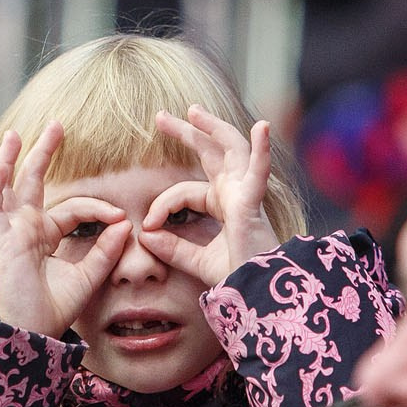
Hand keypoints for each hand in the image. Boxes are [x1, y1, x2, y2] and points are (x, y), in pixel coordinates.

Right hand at [0, 123, 131, 335]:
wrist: (35, 332)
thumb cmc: (56, 309)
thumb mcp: (89, 276)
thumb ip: (106, 251)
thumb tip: (125, 225)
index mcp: (45, 237)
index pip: (74, 209)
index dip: (99, 210)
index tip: (121, 220)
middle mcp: (27, 229)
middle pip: (34, 182)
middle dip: (44, 153)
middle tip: (58, 125)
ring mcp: (13, 231)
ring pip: (10, 186)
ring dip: (14, 159)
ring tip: (19, 132)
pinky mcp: (6, 238)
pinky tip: (5, 159)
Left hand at [143, 106, 280, 287]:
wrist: (258, 295)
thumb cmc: (237, 277)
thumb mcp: (196, 260)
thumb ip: (172, 248)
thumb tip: (144, 234)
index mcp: (224, 204)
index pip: (184, 191)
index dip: (161, 206)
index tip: (147, 226)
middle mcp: (235, 193)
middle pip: (210, 152)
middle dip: (187, 132)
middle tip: (161, 116)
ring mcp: (246, 194)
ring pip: (231, 149)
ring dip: (213, 127)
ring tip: (193, 110)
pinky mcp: (254, 202)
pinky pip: (259, 171)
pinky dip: (262, 149)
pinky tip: (262, 128)